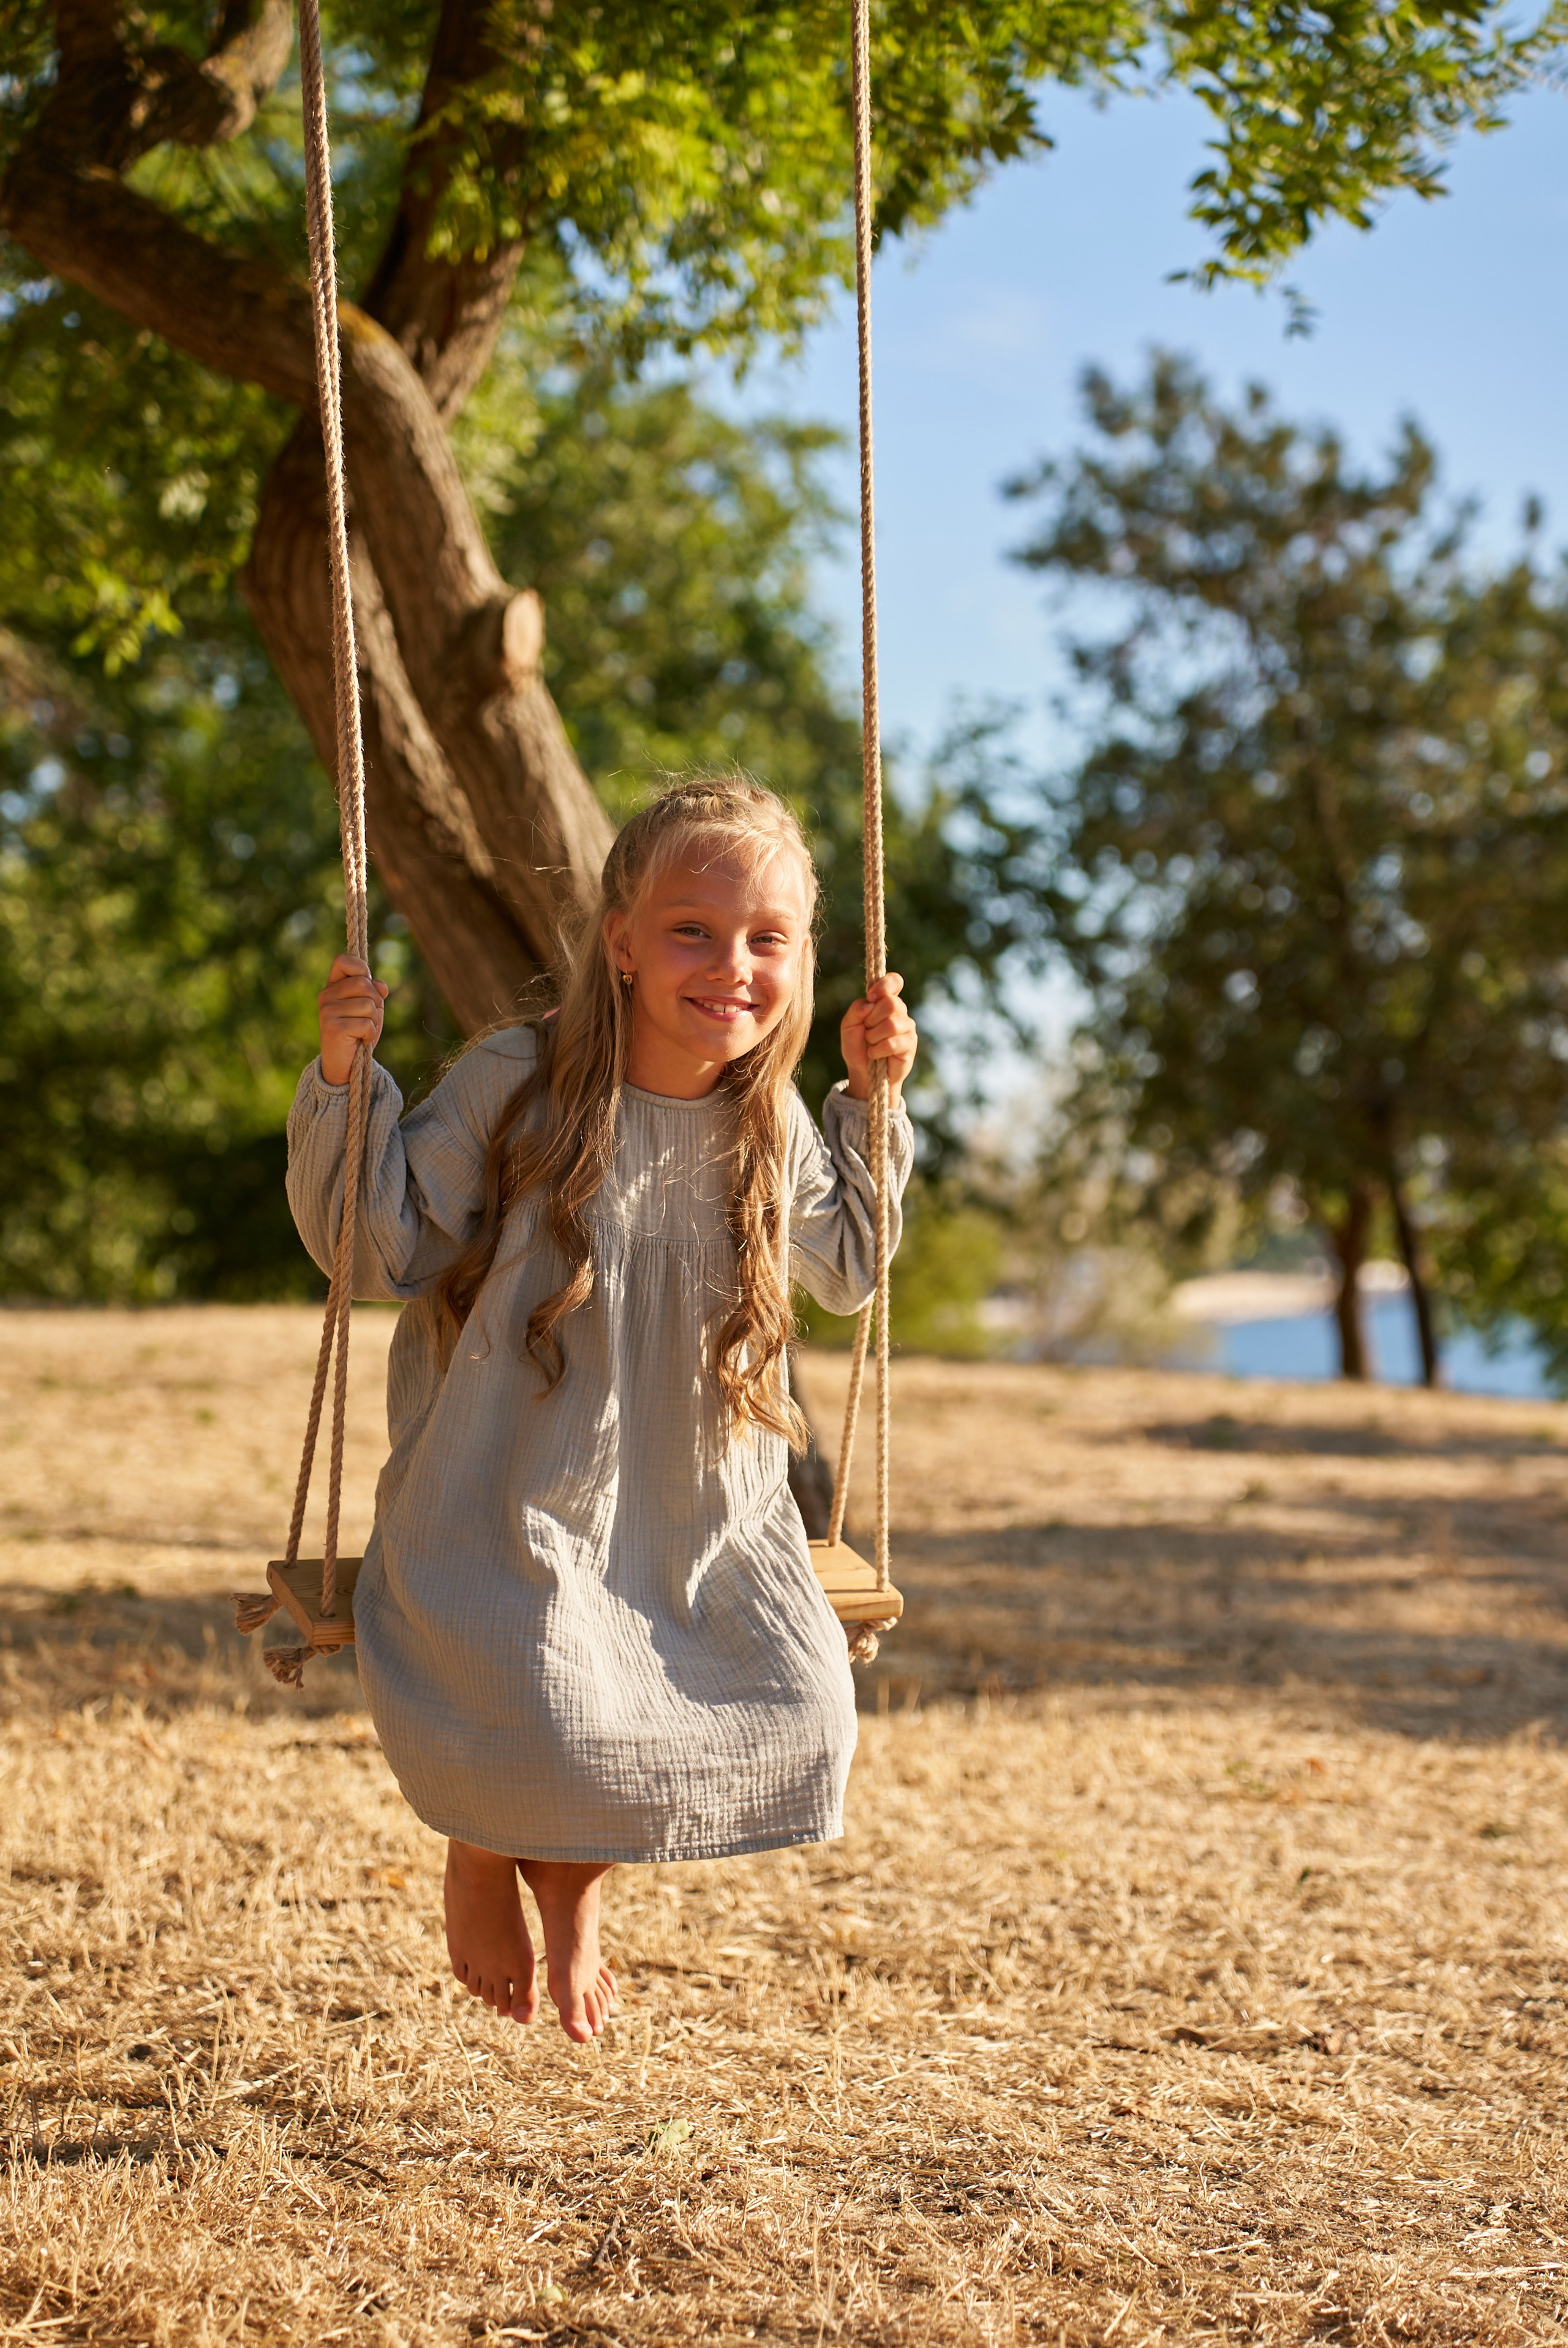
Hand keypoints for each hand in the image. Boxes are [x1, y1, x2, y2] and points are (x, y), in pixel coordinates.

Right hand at [318, 954, 387, 1085]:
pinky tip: (361, 1040)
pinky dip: (371, 1034)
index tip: (367, 984)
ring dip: (374, 1021)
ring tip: (363, 1031)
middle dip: (376, 1001)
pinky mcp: (333, 1028)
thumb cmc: (357, 1033)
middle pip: (364, 983)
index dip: (361, 969)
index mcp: (332, 986)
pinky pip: (367, 1024)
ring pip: (368, 1005)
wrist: (343, 1065)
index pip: (343, 960)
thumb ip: (374, 992)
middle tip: (369, 1018)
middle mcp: (326, 996)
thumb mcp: (369, 1008)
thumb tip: (382, 986)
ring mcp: (327, 1011)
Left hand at [841, 972, 916, 1109]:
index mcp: (884, 1001)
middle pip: (891, 1003)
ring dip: (873, 1037)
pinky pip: (893, 1043)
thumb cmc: (856, 1046)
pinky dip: (878, 1050)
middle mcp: (899, 1011)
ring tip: (871, 1044)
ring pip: (891, 1024)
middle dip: (872, 1019)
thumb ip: (856, 1009)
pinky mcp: (910, 1044)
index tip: (871, 997)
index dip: (884, 986)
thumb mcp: (848, 1025)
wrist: (863, 1072)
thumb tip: (870, 1003)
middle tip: (867, 1030)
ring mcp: (907, 1027)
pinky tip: (875, 1054)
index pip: (895, 981)